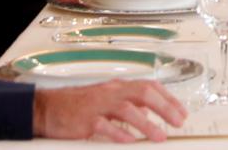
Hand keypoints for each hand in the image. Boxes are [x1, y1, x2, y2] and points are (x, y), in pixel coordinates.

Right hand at [33, 81, 186, 141]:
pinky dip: (118, 134)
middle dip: (164, 107)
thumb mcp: (106, 98)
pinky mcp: (84, 121)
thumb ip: (126, 103)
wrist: (47, 108)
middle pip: (143, 93)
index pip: (149, 86)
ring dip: (146, 123)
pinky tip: (130, 142)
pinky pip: (104, 126)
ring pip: (126, 109)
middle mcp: (110, 92)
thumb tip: (148, 111)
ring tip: (160, 137)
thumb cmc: (77, 105)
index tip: (181, 112)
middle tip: (178, 121)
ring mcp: (97, 106)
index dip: (168, 98)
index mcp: (117, 87)